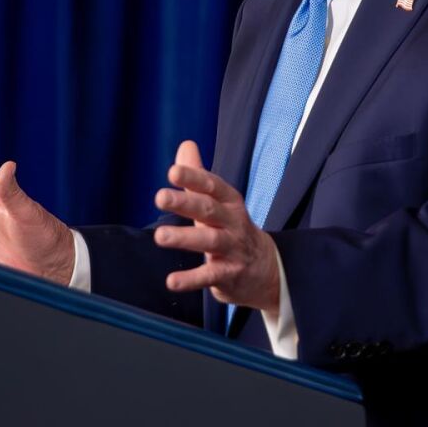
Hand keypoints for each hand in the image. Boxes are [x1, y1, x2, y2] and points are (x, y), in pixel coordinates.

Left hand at [152, 140, 280, 312]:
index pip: (212, 186)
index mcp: (229, 202)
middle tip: (160, 197)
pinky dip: (191, 279)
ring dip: (185, 238)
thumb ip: (198, 176)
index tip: (173, 171)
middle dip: (185, 202)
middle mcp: (233, 222)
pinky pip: (210, 276)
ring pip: (209, 242)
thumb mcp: (219, 202)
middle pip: (209, 210)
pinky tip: (172, 281)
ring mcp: (233, 249)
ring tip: (160, 236)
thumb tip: (185, 145)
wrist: (267, 270)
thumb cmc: (233, 230)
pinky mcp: (229, 275)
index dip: (194, 177)